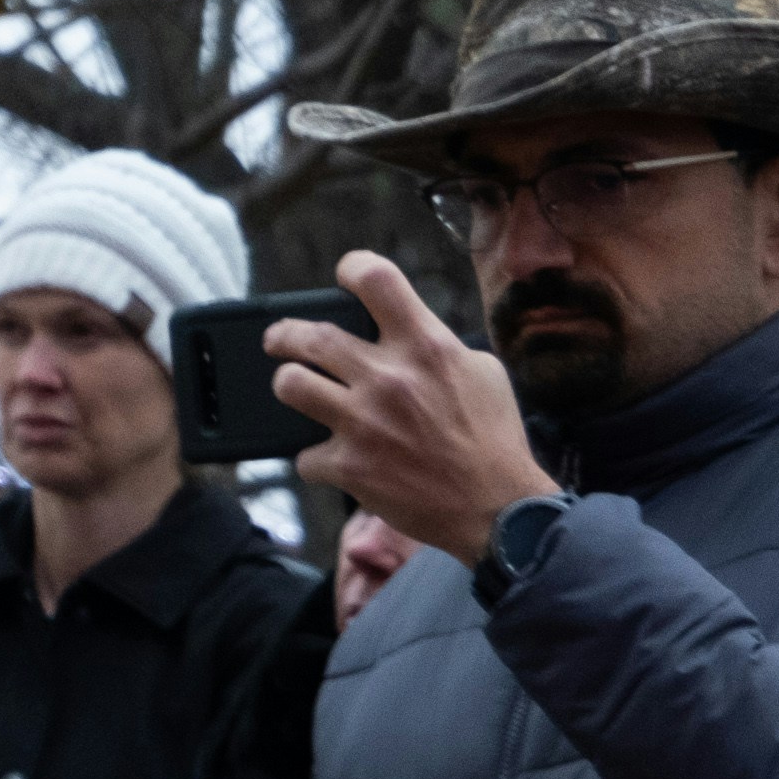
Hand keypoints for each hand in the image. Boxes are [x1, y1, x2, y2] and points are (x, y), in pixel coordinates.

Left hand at [270, 252, 554, 564]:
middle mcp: (389, 378)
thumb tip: (406, 331)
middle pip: (309, 333)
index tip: (346, 278)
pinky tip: (334, 461)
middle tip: (280, 341)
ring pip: (289, 384)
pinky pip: (305, 455)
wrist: (498, 510)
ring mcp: (363, 423)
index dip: (352, 268)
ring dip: (290, 386)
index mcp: (426, 347)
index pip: (374, 278)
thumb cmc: (495, 441)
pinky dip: (317, 459)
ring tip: (298, 392)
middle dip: (285, 334)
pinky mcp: (350, 466)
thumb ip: (439, 347)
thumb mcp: (484, 375)